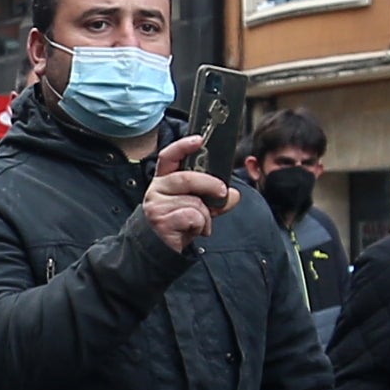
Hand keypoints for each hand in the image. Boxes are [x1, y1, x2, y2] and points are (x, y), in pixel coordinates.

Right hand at [138, 137, 234, 255]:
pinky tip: (193, 231)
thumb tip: (233, 194)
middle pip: (187, 178)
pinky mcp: (161, 221)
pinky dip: (201, 226)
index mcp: (164, 180)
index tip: (199, 140)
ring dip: (205, 216)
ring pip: (194, 201)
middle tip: (222, 193)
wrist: (162, 250)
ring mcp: (156, 205)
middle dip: (210, 185)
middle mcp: (156, 189)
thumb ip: (216, 198)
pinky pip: (192, 217)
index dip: (183, 146)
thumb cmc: (179, 224)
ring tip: (199, 224)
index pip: (169, 156)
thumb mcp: (200, 207)